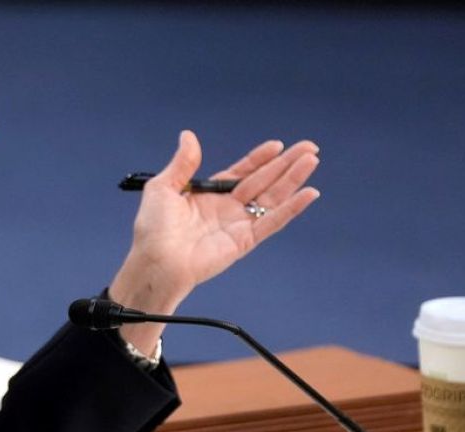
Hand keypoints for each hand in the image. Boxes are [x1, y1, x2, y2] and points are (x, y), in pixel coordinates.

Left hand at [108, 131, 319, 354]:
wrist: (156, 261)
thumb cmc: (153, 230)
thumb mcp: (163, 188)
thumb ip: (182, 163)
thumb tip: (189, 136)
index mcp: (209, 195)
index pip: (242, 172)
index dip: (260, 158)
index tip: (277, 145)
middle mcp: (227, 209)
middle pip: (264, 181)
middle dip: (286, 164)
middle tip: (309, 148)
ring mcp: (237, 225)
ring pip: (273, 198)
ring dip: (293, 179)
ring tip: (312, 161)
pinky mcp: (244, 241)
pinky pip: (272, 222)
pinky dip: (291, 209)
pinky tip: (309, 193)